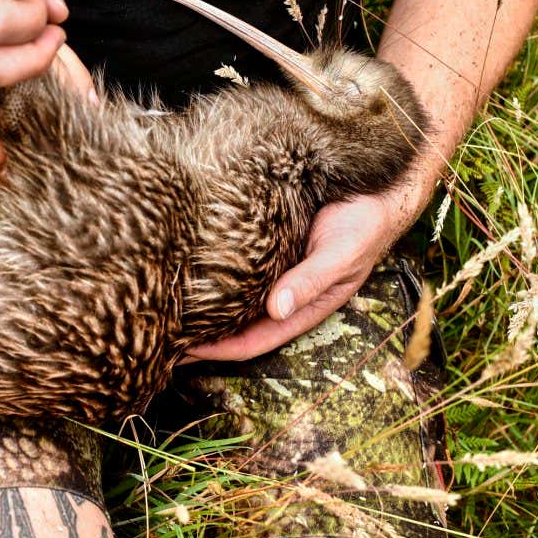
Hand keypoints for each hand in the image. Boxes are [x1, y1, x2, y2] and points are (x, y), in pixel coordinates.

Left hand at [183, 189, 418, 363]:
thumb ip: (310, 281)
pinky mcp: (266, 238)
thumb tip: (276, 310)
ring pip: (232, 294)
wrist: (380, 183)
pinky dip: (211, 270)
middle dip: (201, 333)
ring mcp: (274, 265)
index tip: (182, 353)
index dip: (218, 350)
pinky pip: (234, 262)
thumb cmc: (365, 224)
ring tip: (161, 304)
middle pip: (236, 322)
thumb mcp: (341, 254)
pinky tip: (184, 266)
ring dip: (202, 303)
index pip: (254, 340)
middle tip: (157, 333)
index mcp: (303, 306)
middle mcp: (284, 291)